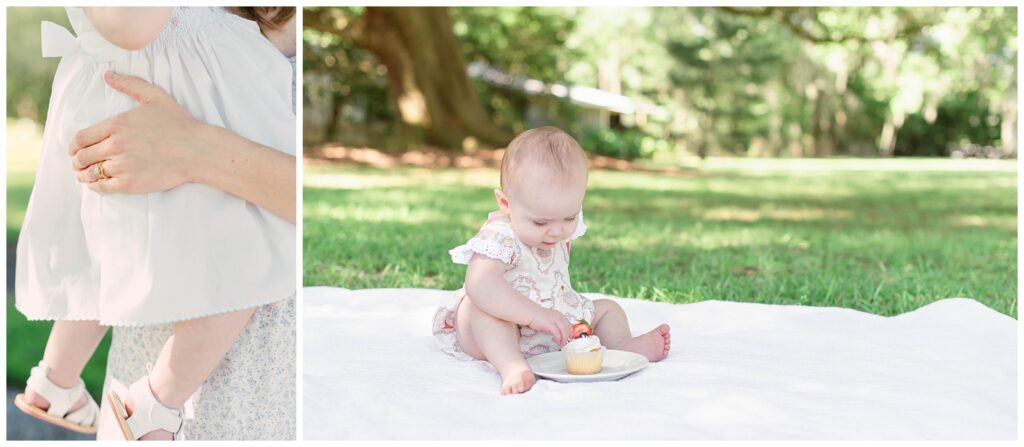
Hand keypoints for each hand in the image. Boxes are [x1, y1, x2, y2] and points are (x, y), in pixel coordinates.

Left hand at [69, 70, 205, 193]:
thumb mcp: (155, 97)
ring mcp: (122, 166)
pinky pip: (102, 187)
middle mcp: (115, 145)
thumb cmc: (180, 124)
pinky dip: (96, 187)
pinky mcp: (130, 183)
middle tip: (79, 164)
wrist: (198, 151)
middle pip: (82, 156)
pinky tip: (98, 184)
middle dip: (77, 161)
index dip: (73, 146)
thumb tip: (108, 75)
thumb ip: (129, 84)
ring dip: (83, 175)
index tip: (74, 150)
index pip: (81, 138)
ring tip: (84, 176)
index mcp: (117, 124)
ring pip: (90, 173)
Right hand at [526, 308, 571, 345]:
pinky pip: (557, 333)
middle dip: (567, 336)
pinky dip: (558, 338)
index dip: (570, 331)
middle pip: (568, 328)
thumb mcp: (549, 318)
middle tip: (565, 342)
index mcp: (559, 315)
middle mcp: (559, 316)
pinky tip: (556, 341)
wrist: (530, 313)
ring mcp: (554, 320)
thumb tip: (558, 331)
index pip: (569, 324)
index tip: (569, 337)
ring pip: (564, 331)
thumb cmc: (538, 316)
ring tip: (561, 343)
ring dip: (564, 339)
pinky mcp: (549, 324)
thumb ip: (555, 322)